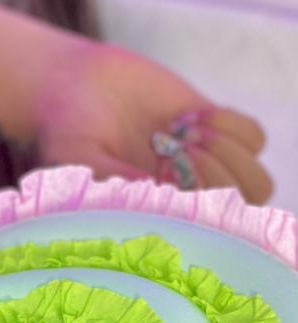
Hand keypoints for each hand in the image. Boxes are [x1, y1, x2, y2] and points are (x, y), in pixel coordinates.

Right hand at [34, 39, 272, 203]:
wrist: (73, 85)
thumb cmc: (66, 132)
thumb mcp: (76, 160)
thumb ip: (109, 178)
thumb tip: (156, 189)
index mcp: (155, 219)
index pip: (202, 237)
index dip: (195, 209)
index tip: (160, 173)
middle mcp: (184, 199)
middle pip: (238, 212)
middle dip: (216, 177)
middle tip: (176, 147)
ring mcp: (204, 166)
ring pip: (256, 180)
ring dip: (229, 155)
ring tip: (188, 133)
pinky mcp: (215, 129)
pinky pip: (254, 138)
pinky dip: (231, 125)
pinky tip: (192, 116)